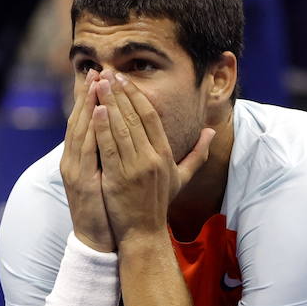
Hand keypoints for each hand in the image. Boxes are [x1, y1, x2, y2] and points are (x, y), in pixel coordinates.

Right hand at [59, 69, 115, 252]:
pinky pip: (86, 150)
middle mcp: (73, 159)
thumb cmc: (108, 208)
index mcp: (81, 157)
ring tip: (96, 82)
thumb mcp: (110, 177)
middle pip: (78, 119)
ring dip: (87, 105)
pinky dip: (90, 130)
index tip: (101, 75)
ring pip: (79, 130)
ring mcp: (74, 169)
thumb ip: (114, 154)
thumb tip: (125, 134)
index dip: (91, 97)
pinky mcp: (80, 181)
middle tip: (96, 69)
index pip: (84, 120)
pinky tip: (97, 113)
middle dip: (88, 94)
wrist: (98, 238)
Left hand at [91, 70, 213, 243]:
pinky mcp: (118, 178)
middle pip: (134, 117)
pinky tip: (94, 110)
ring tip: (97, 84)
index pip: (150, 116)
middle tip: (107, 73)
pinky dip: (102, 127)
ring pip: (121, 128)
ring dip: (108, 103)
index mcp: (164, 154)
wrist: (144, 232)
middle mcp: (152, 158)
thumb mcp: (181, 177)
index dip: (136, 95)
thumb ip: (198, 153)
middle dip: (120, 92)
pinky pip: (109, 147)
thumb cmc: (159, 203)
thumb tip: (211, 131)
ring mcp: (135, 168)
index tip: (123, 79)